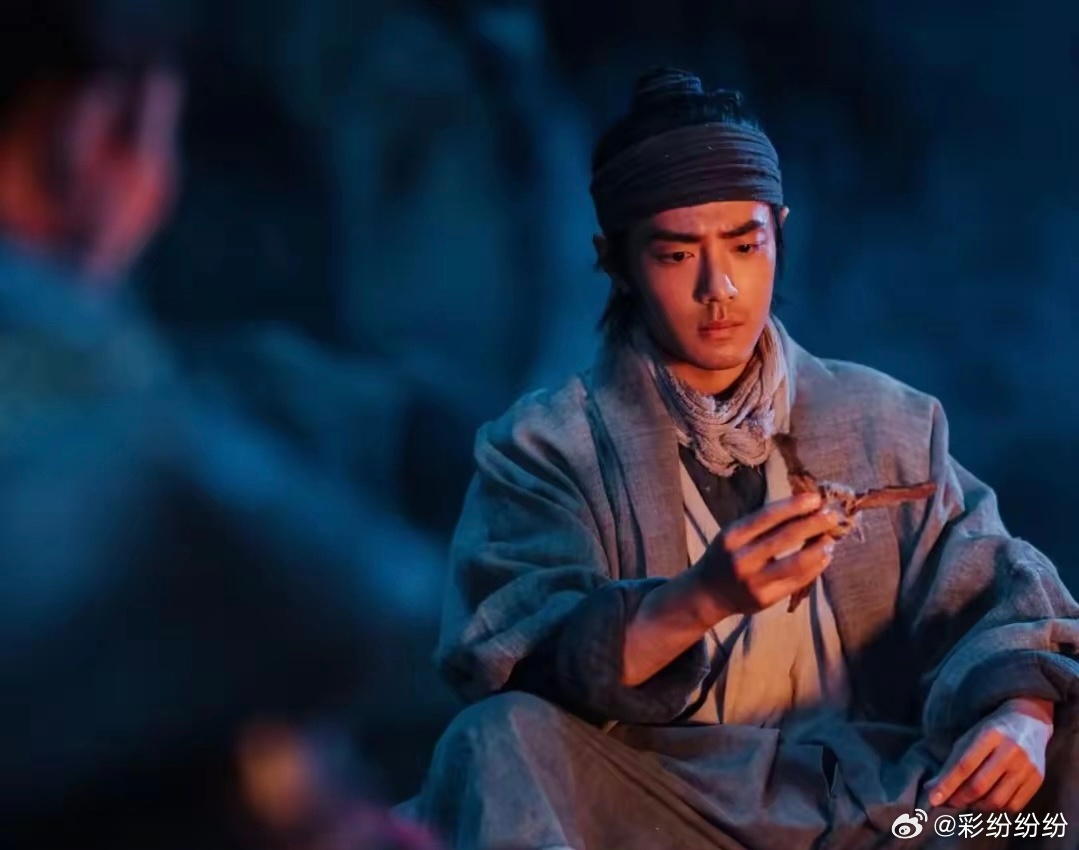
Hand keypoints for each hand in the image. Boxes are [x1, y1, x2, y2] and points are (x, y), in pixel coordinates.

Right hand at [690, 492, 840, 620]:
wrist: (707, 593)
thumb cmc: (726, 556)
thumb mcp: (734, 535)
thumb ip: (762, 524)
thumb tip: (803, 509)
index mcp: (732, 536)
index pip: (768, 516)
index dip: (794, 506)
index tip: (815, 498)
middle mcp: (742, 558)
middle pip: (785, 537)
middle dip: (813, 524)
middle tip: (832, 516)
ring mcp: (754, 581)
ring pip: (796, 563)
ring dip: (818, 549)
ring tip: (830, 539)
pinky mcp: (766, 599)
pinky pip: (797, 581)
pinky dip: (815, 568)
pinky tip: (823, 558)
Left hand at [927, 697, 1053, 811]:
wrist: (1028, 721)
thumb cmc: (991, 731)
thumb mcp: (969, 737)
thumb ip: (951, 763)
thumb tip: (932, 790)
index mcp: (990, 735)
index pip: (964, 765)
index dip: (947, 784)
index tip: (932, 799)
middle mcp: (1011, 751)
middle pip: (980, 785)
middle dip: (959, 798)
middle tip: (948, 802)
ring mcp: (1027, 767)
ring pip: (997, 800)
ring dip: (976, 806)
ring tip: (967, 801)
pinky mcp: (1037, 780)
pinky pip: (1013, 805)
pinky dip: (996, 809)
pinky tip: (987, 801)